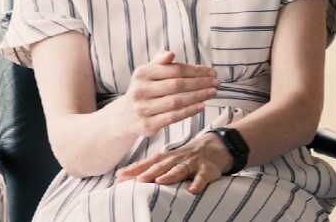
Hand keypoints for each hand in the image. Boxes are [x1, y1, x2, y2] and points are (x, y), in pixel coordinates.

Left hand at [116, 132, 232, 194]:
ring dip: (169, 175)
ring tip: (159, 181)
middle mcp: (177, 158)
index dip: (134, 169)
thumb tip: (133, 176)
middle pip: (161, 166)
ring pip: (180, 169)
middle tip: (135, 180)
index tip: (119, 176)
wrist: (217, 145)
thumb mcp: (172, 158)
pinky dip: (198, 183)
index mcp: (167, 157)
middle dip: (148, 172)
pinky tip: (193, 190)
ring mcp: (192, 163)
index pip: (148, 163)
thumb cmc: (189, 155)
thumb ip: (155, 166)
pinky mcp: (207, 169)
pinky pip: (202, 177)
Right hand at [118, 51, 218, 138]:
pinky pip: (173, 117)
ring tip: (213, 92)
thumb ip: (160, 62)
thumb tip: (171, 53)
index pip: (174, 69)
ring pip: (176, 102)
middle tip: (216, 82)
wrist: (124, 117)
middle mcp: (141, 90)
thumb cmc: (143, 90)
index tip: (211, 71)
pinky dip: (189, 111)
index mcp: (142, 73)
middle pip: (177, 85)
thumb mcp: (147, 73)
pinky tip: (201, 106)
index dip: (195, 70)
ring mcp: (144, 109)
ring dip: (198, 97)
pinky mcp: (148, 125)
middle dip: (200, 83)